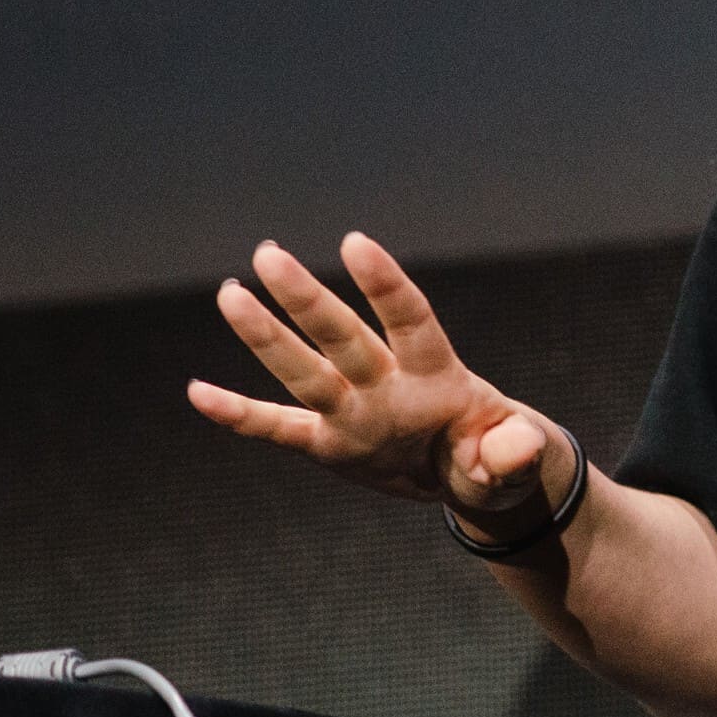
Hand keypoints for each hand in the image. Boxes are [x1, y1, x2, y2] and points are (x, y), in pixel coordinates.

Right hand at [188, 232, 551, 522]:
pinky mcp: (329, 443)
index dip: (386, 284)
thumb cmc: (494, 455)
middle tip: (267, 253)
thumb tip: (518, 444)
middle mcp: (387, 385)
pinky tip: (197, 393)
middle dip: (306, 299)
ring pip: (304, 370)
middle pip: (344, 336)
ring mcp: (353, 412)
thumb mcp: (515, 460)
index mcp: (437, 378)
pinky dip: (239, 414)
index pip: (410, 319)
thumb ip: (514, 450)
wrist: (469, 474)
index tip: (355, 242)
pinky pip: (277, 428)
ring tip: (231, 291)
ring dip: (266, 335)